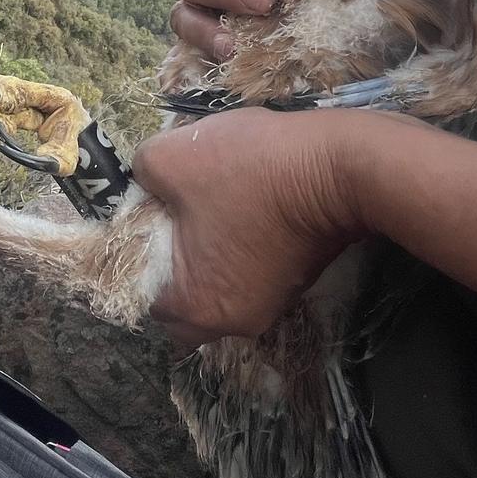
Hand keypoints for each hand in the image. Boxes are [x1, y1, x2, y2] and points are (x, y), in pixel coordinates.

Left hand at [131, 107, 369, 346]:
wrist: (340, 167)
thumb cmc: (253, 169)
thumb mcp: (174, 155)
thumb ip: (140, 173)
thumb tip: (145, 180)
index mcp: (194, 307)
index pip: (139, 297)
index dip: (135, 254)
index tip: (148, 214)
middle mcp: (232, 322)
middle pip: (180, 302)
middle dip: (170, 262)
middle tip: (174, 213)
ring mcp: (269, 306)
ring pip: (217, 289)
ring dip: (207, 257)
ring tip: (211, 205)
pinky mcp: (295, 283)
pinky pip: (248, 275)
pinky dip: (238, 250)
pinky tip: (243, 209)